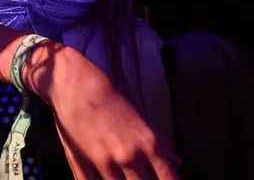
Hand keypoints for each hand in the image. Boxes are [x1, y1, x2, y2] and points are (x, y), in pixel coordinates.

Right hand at [37, 47, 179, 179]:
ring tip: (120, 175)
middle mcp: (130, 157)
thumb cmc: (110, 98)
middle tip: (138, 176)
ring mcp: (106, 161)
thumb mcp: (142, 119)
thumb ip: (161, 145)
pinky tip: (101, 176)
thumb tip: (176, 163)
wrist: (77, 84)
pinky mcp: (83, 161)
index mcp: (150, 145)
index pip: (169, 179)